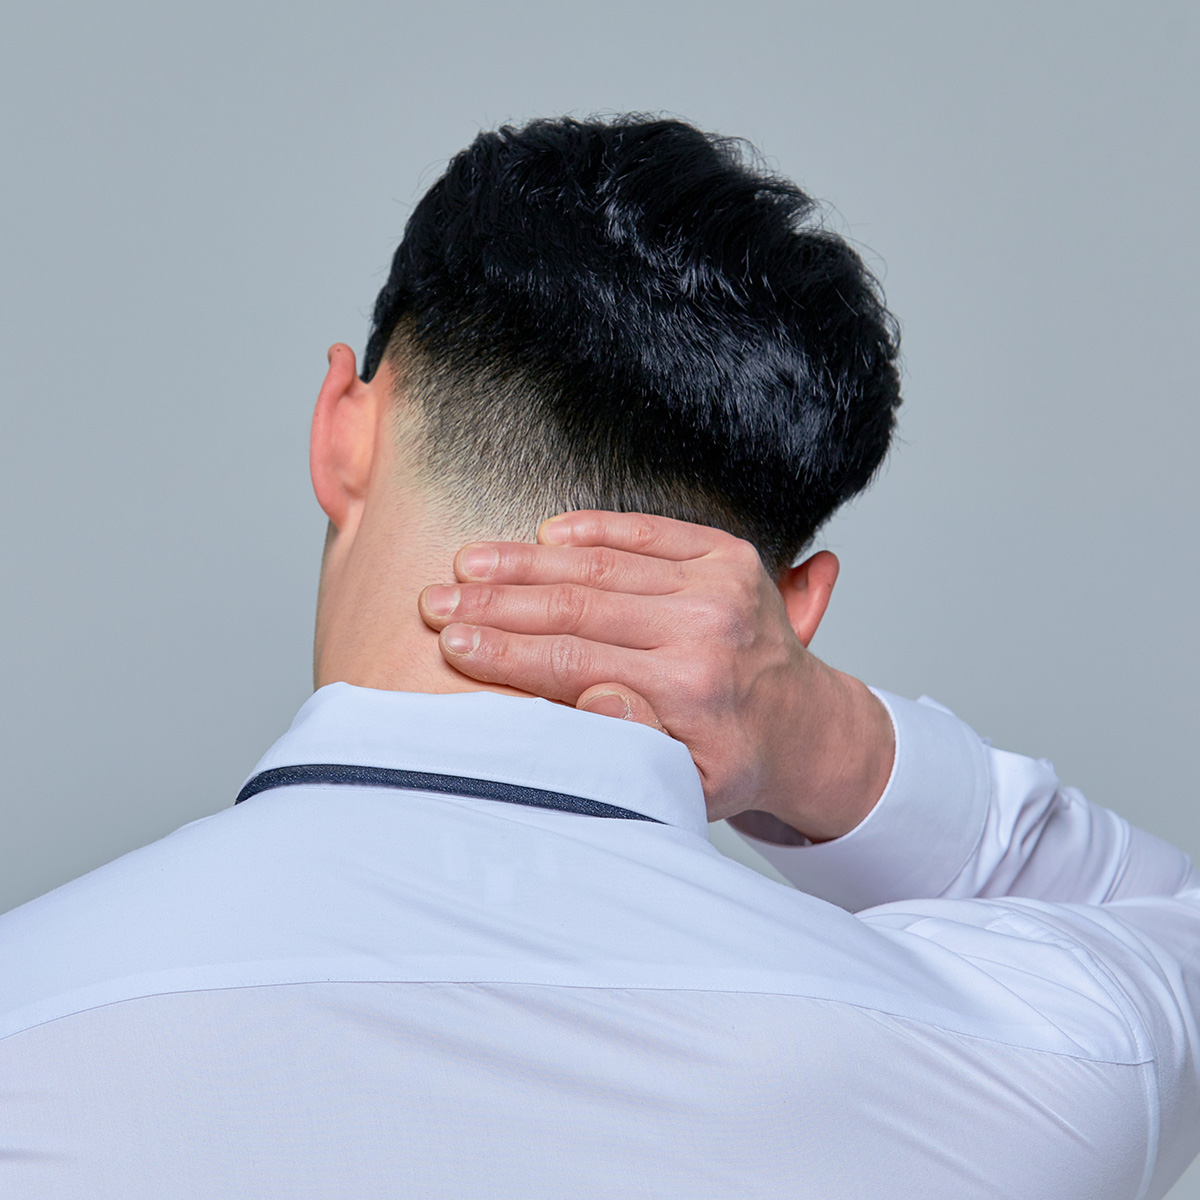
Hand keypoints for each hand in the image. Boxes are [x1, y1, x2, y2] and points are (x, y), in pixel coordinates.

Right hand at [418, 512, 893, 840]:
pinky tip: (542, 534)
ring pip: (601, 565)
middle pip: (578, 607)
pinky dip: (591, 528)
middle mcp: (708, 630)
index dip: (504, 652)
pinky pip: (646, 530)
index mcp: (691, 692)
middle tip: (437, 600)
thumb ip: (633, 747)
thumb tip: (592, 695)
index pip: (574, 663)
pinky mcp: (727, 553)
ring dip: (526, 562)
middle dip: (496, 604)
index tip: (450, 643)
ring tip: (468, 564)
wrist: (804, 722)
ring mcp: (720, 584)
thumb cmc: (731, 759)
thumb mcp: (685, 784)